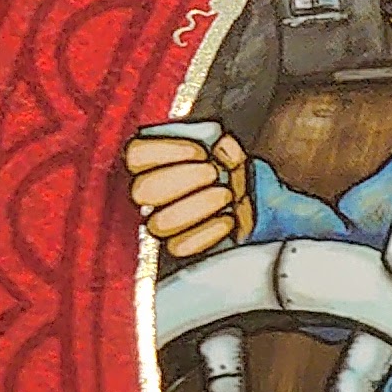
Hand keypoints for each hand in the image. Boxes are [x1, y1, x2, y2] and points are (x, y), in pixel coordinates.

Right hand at [124, 125, 249, 259]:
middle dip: (184, 179)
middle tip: (214, 173)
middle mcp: (150, 194)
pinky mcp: (179, 248)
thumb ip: (221, 143)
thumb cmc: (233, 173)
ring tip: (226, 195)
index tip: (202, 152)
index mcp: (153, 161)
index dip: (166, 151)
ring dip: (198, 206)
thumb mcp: (230, 150)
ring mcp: (161, 223)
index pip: (136, 154)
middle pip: (142, 190)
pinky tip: (228, 219)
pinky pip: (179, 247)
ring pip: (158, 224)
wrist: (256, 207)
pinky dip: (208, 232)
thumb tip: (220, 146)